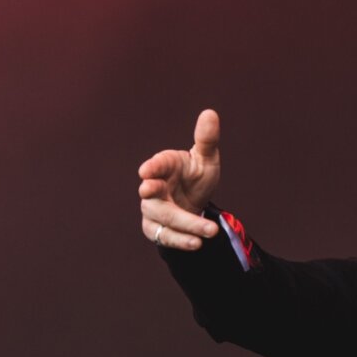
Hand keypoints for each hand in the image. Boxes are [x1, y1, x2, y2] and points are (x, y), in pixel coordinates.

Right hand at [138, 109, 221, 249]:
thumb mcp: (206, 159)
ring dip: (186, 225)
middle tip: (151, 190)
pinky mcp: (157, 229)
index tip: (146, 171)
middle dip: (154, 195)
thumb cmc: (197, 176)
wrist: (194, 203)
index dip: (151, 167)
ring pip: (163, 219)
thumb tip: (210, 113)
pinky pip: (165, 237)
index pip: (156, 165)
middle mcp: (154, 188)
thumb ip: (207, 140)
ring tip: (209, 232)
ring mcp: (153, 210)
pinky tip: (197, 243)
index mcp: (164, 166)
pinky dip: (181, 241)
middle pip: (154, 195)